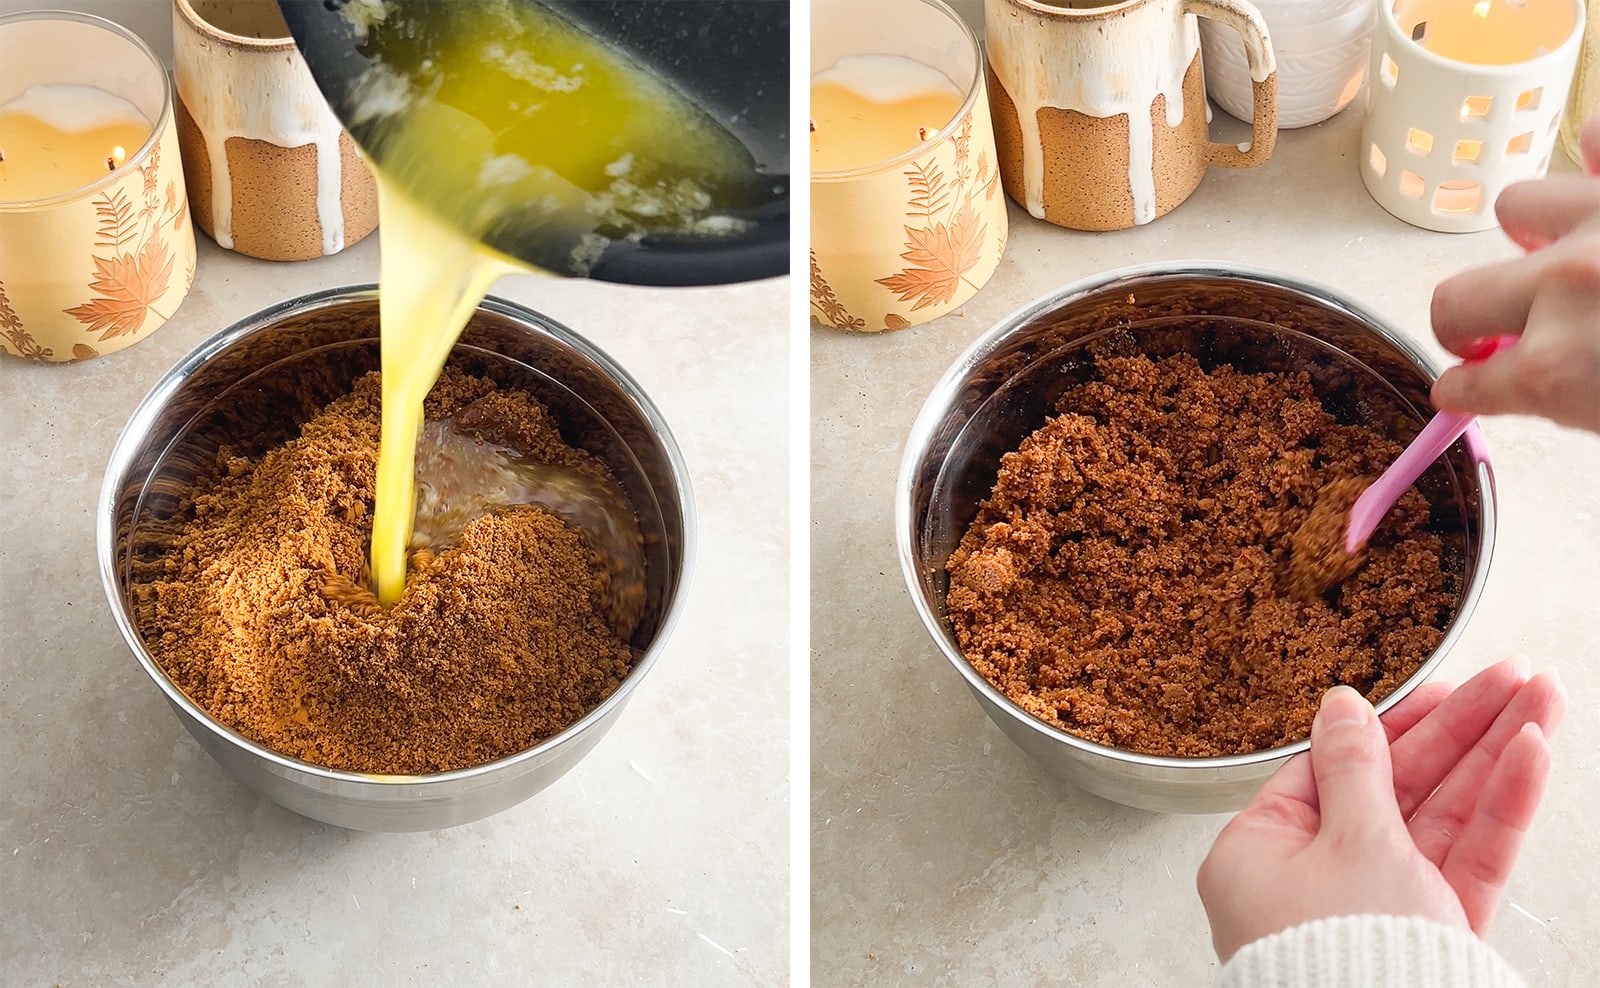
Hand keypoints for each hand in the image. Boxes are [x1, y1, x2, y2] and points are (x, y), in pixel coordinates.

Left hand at [1197, 659, 1566, 961]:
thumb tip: (1339, 707)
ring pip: (1443, 815)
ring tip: (1543, 700)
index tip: (1438, 687)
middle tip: (1512, 677)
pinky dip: (1500, 808)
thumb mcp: (1348, 842)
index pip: (1330, 768)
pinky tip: (1531, 754)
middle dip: (1462, 728)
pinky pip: (1465, 859)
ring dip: (1495, 754)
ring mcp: (1377, 909)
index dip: (1391, 723)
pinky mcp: (1430, 936)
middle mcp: (1315, 880)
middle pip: (1397, 784)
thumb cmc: (1338, 957)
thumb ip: (1354, 770)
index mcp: (1261, 853)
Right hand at [1430, 114, 1599, 432]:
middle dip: (1468, 322)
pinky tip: (1599, 179)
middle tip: (1500, 331)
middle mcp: (1563, 288)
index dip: (1463, 391)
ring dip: (1537, 234)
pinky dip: (1595, 156)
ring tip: (1575, 251)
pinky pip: (1595, 140)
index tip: (1463, 388)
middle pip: (1454, 298)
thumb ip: (1572, 398)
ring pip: (1515, 205)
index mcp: (1556, 371)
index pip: (1467, 387)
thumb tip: (1540, 376)